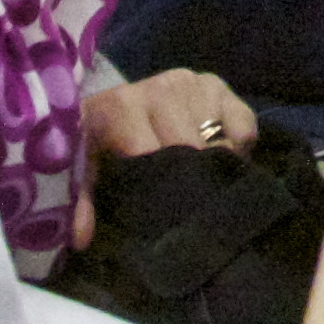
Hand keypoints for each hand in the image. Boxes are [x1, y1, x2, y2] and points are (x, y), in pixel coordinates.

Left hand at [72, 68, 255, 244]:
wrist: (112, 102)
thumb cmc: (97, 139)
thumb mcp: (82, 167)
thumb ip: (80, 201)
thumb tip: (81, 240)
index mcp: (123, 106)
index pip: (154, 154)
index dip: (160, 188)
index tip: (162, 211)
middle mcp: (162, 88)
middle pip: (191, 149)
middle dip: (189, 178)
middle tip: (184, 199)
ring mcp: (193, 83)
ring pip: (219, 139)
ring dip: (214, 162)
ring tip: (199, 177)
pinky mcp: (218, 84)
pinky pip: (243, 125)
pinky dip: (238, 146)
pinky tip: (220, 155)